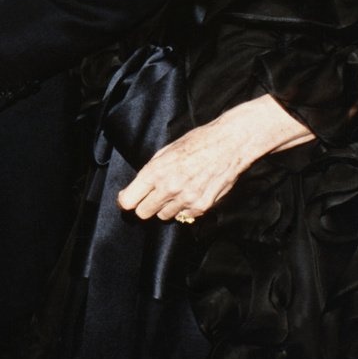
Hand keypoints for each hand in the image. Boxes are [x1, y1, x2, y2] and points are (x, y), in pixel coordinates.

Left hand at [118, 96, 313, 221]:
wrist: (230, 143)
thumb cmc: (198, 141)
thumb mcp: (167, 150)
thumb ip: (151, 170)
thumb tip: (137, 187)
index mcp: (156, 171)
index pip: (128, 201)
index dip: (127, 200)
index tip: (130, 198)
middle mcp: (169, 188)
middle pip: (143, 213)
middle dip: (146, 205)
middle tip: (154, 196)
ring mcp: (186, 199)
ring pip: (164, 216)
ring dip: (166, 207)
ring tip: (178, 190)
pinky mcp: (202, 207)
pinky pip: (184, 216)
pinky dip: (185, 209)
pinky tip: (192, 192)